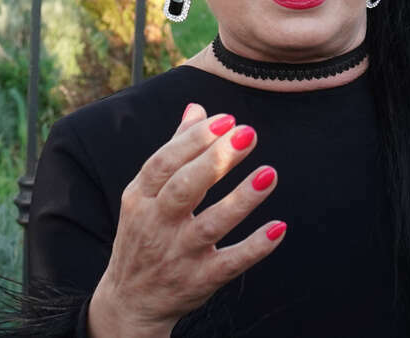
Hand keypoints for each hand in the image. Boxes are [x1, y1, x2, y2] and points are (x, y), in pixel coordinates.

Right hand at [87, 104, 284, 337]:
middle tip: (248, 134)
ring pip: (211, 226)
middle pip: (184, 189)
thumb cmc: (146, 233)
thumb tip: (197, 109)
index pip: (164, 162)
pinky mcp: (200, 281)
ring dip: (241, 200)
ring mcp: (178, 255)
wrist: (130, 301)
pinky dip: (254, 247)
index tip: (226, 119)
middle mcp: (156, 225)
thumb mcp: (146, 194)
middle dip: (216, 160)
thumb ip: (174, 150)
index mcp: (141, 198)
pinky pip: (230, 264)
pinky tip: (279, 227)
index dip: (194, 139)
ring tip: (270, 173)